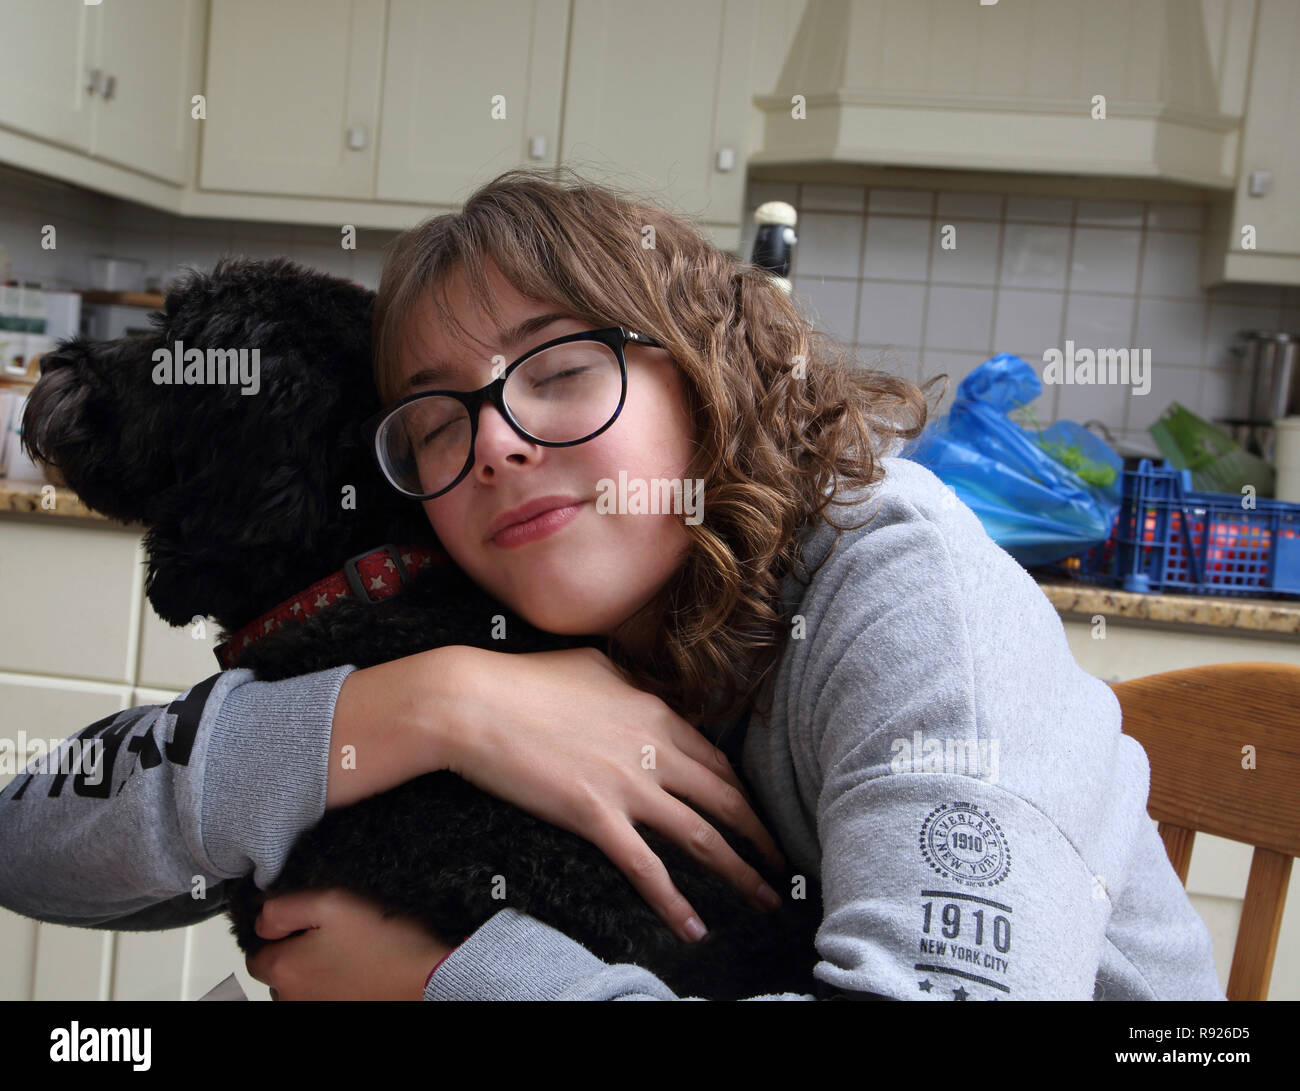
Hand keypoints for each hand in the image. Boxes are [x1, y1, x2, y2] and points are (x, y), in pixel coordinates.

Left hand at [245, 888, 453, 1000]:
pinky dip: (332, 982)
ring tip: (347, 949)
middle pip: (278, 972)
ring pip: (300, 986)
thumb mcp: (330, 902)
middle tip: (331, 932)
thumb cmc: (383, 940)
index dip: (278, 932)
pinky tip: (356, 967)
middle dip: (295, 951)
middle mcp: (292, 997)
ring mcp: (316, 1007)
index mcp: (284, 969)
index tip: (305, 921)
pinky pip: (323, 994)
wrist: (425, 975)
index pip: (256, 954)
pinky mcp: (339, 1009)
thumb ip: (283, 908)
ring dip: (314, 969)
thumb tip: (262, 921)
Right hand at [439, 645, 788, 943]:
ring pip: (701, 836)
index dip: (740, 790)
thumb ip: (628, 683)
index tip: (752, 813)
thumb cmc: (524, 679)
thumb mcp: (593, 665)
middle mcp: (653, 749)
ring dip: (740, 871)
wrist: (474, 702)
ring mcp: (627, 785)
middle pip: (725, 799)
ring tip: (765, 899)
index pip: (715, 758)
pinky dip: (675, 903)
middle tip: (781, 861)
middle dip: (759, 834)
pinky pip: (647, 869)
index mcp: (654, 712)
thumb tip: (640, 689)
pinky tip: (695, 928)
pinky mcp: (595, 817)